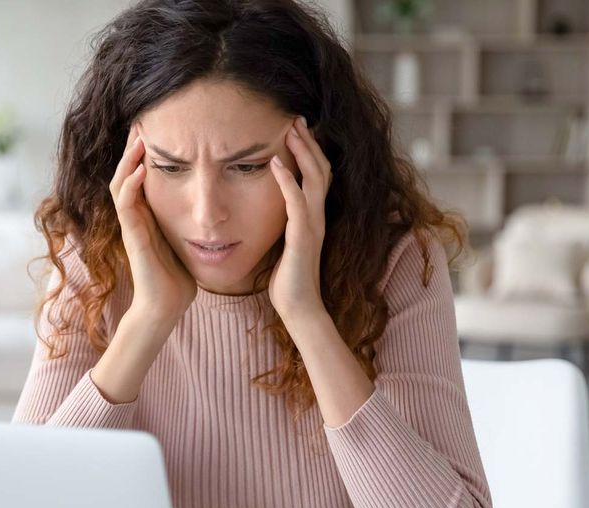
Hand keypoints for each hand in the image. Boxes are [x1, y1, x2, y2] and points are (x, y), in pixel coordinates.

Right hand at [109, 123, 197, 323]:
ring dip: (129, 159)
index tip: (158, 129)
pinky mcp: (133, 237)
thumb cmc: (178, 278)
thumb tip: (216, 206)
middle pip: (126, 172)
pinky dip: (132, 184)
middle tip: (143, 122)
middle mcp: (136, 217)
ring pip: (121, 183)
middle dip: (133, 148)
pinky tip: (142, 168)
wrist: (166, 308)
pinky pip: (126, 205)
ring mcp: (132, 226)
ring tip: (140, 137)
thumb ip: (192, 221)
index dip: (145, 153)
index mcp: (148, 215)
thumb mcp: (187, 240)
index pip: (141, 175)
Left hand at [268, 115, 331, 323]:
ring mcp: (314, 226)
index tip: (298, 129)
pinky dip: (288, 181)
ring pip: (316, 179)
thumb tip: (267, 211)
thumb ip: (282, 225)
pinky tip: (275, 163)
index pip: (318, 176)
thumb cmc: (288, 281)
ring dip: (304, 152)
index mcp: (313, 217)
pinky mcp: (304, 237)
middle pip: (322, 169)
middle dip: (310, 142)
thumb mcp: (284, 244)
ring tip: (292, 129)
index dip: (311, 151)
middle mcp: (318, 217)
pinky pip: (297, 202)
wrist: (299, 309)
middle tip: (297, 118)